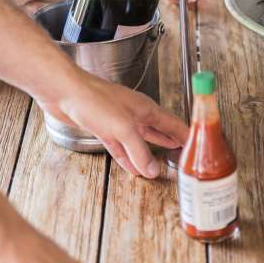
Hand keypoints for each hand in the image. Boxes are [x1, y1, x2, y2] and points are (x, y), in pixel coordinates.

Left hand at [37, 67, 187, 177]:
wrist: (65, 92)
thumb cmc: (94, 99)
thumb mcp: (124, 129)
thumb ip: (140, 150)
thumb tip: (152, 170)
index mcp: (146, 109)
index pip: (174, 124)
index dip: (187, 135)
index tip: (198, 146)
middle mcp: (135, 114)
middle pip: (159, 132)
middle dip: (171, 144)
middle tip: (183, 156)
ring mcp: (119, 121)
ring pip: (140, 141)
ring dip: (149, 154)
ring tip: (160, 166)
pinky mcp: (104, 128)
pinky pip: (121, 147)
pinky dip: (128, 158)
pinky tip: (132, 167)